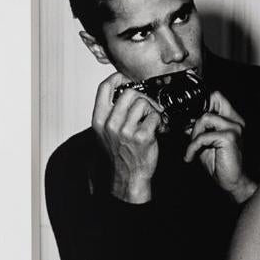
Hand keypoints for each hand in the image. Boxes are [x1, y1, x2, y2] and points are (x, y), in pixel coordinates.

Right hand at [91, 72, 162, 202]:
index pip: (104, 89)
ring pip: (143, 103)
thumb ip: (111, 115)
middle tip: (148, 107)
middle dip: (142, 98)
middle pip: (129, 93)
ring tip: (153, 121)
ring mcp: (126, 130)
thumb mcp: (105, 135)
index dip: (117, 79)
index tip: (125, 79)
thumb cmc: (119, 157)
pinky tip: (158, 130)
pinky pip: (155, 116)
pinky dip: (160, 121)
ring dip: (152, 110)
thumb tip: (124, 94)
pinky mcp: (143, 137)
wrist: (127, 180)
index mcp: (99, 121)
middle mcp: (110, 124)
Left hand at [183, 91, 254, 202]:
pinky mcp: (230, 137)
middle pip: (214, 98)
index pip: (217, 97)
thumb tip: (184, 120)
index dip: (202, 103)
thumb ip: (198, 129)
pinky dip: (193, 147)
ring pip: (204, 118)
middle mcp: (236, 121)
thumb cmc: (220, 163)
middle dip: (199, 115)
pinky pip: (203, 137)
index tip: (189, 119)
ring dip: (194, 134)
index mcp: (231, 119)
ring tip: (192, 148)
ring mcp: (234, 128)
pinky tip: (191, 156)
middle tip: (191, 132)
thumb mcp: (205, 143)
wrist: (232, 181)